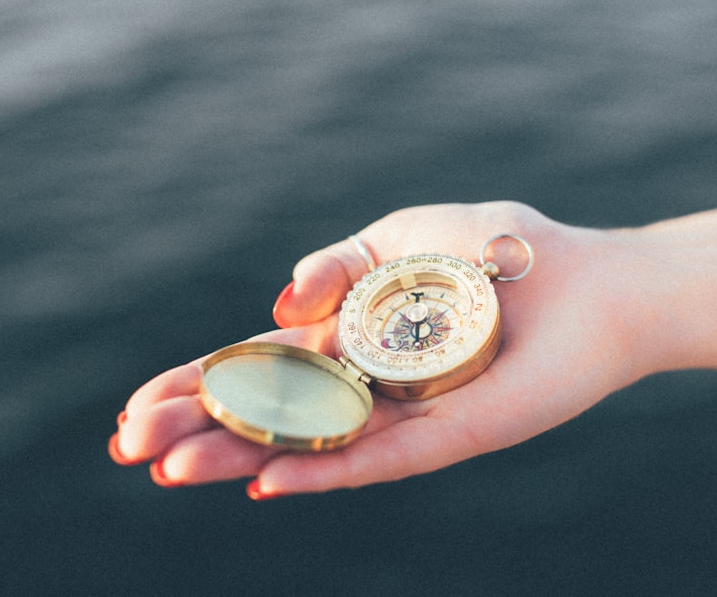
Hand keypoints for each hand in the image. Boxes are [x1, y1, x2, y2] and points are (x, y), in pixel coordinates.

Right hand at [109, 201, 648, 497]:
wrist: (588, 278)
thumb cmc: (498, 247)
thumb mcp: (397, 233)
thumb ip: (335, 262)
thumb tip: (278, 302)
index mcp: (348, 333)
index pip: (255, 365)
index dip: (193, 383)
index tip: (132, 407)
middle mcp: (366, 382)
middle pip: (266, 411)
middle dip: (195, 427)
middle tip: (128, 448)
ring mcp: (403, 414)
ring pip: (307, 443)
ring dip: (238, 456)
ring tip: (172, 470)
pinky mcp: (448, 435)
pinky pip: (377, 460)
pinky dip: (320, 471)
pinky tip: (265, 482)